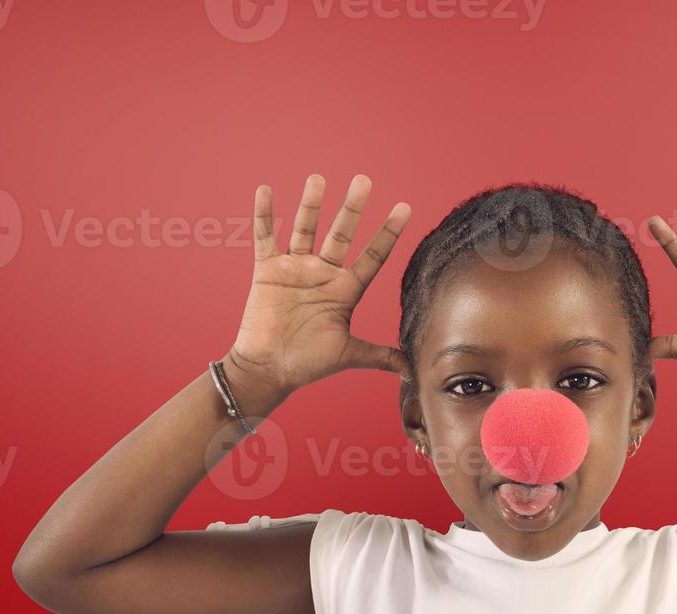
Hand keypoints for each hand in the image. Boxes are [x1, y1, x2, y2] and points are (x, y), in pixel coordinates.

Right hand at [227, 174, 412, 395]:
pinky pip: (265, 237)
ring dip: (311, 205)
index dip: (388, 233)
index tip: (405, 208)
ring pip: (305, 229)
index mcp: (345, 290)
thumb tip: (412, 370)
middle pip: (341, 234)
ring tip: (319, 179)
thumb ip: (380, 355)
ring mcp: (295, 269)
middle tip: (364, 180)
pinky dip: (264, 215)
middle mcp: (323, 274)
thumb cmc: (307, 363)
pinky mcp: (268, 271)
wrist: (268, 370)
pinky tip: (266, 191)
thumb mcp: (349, 355)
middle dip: (352, 209)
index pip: (373, 255)